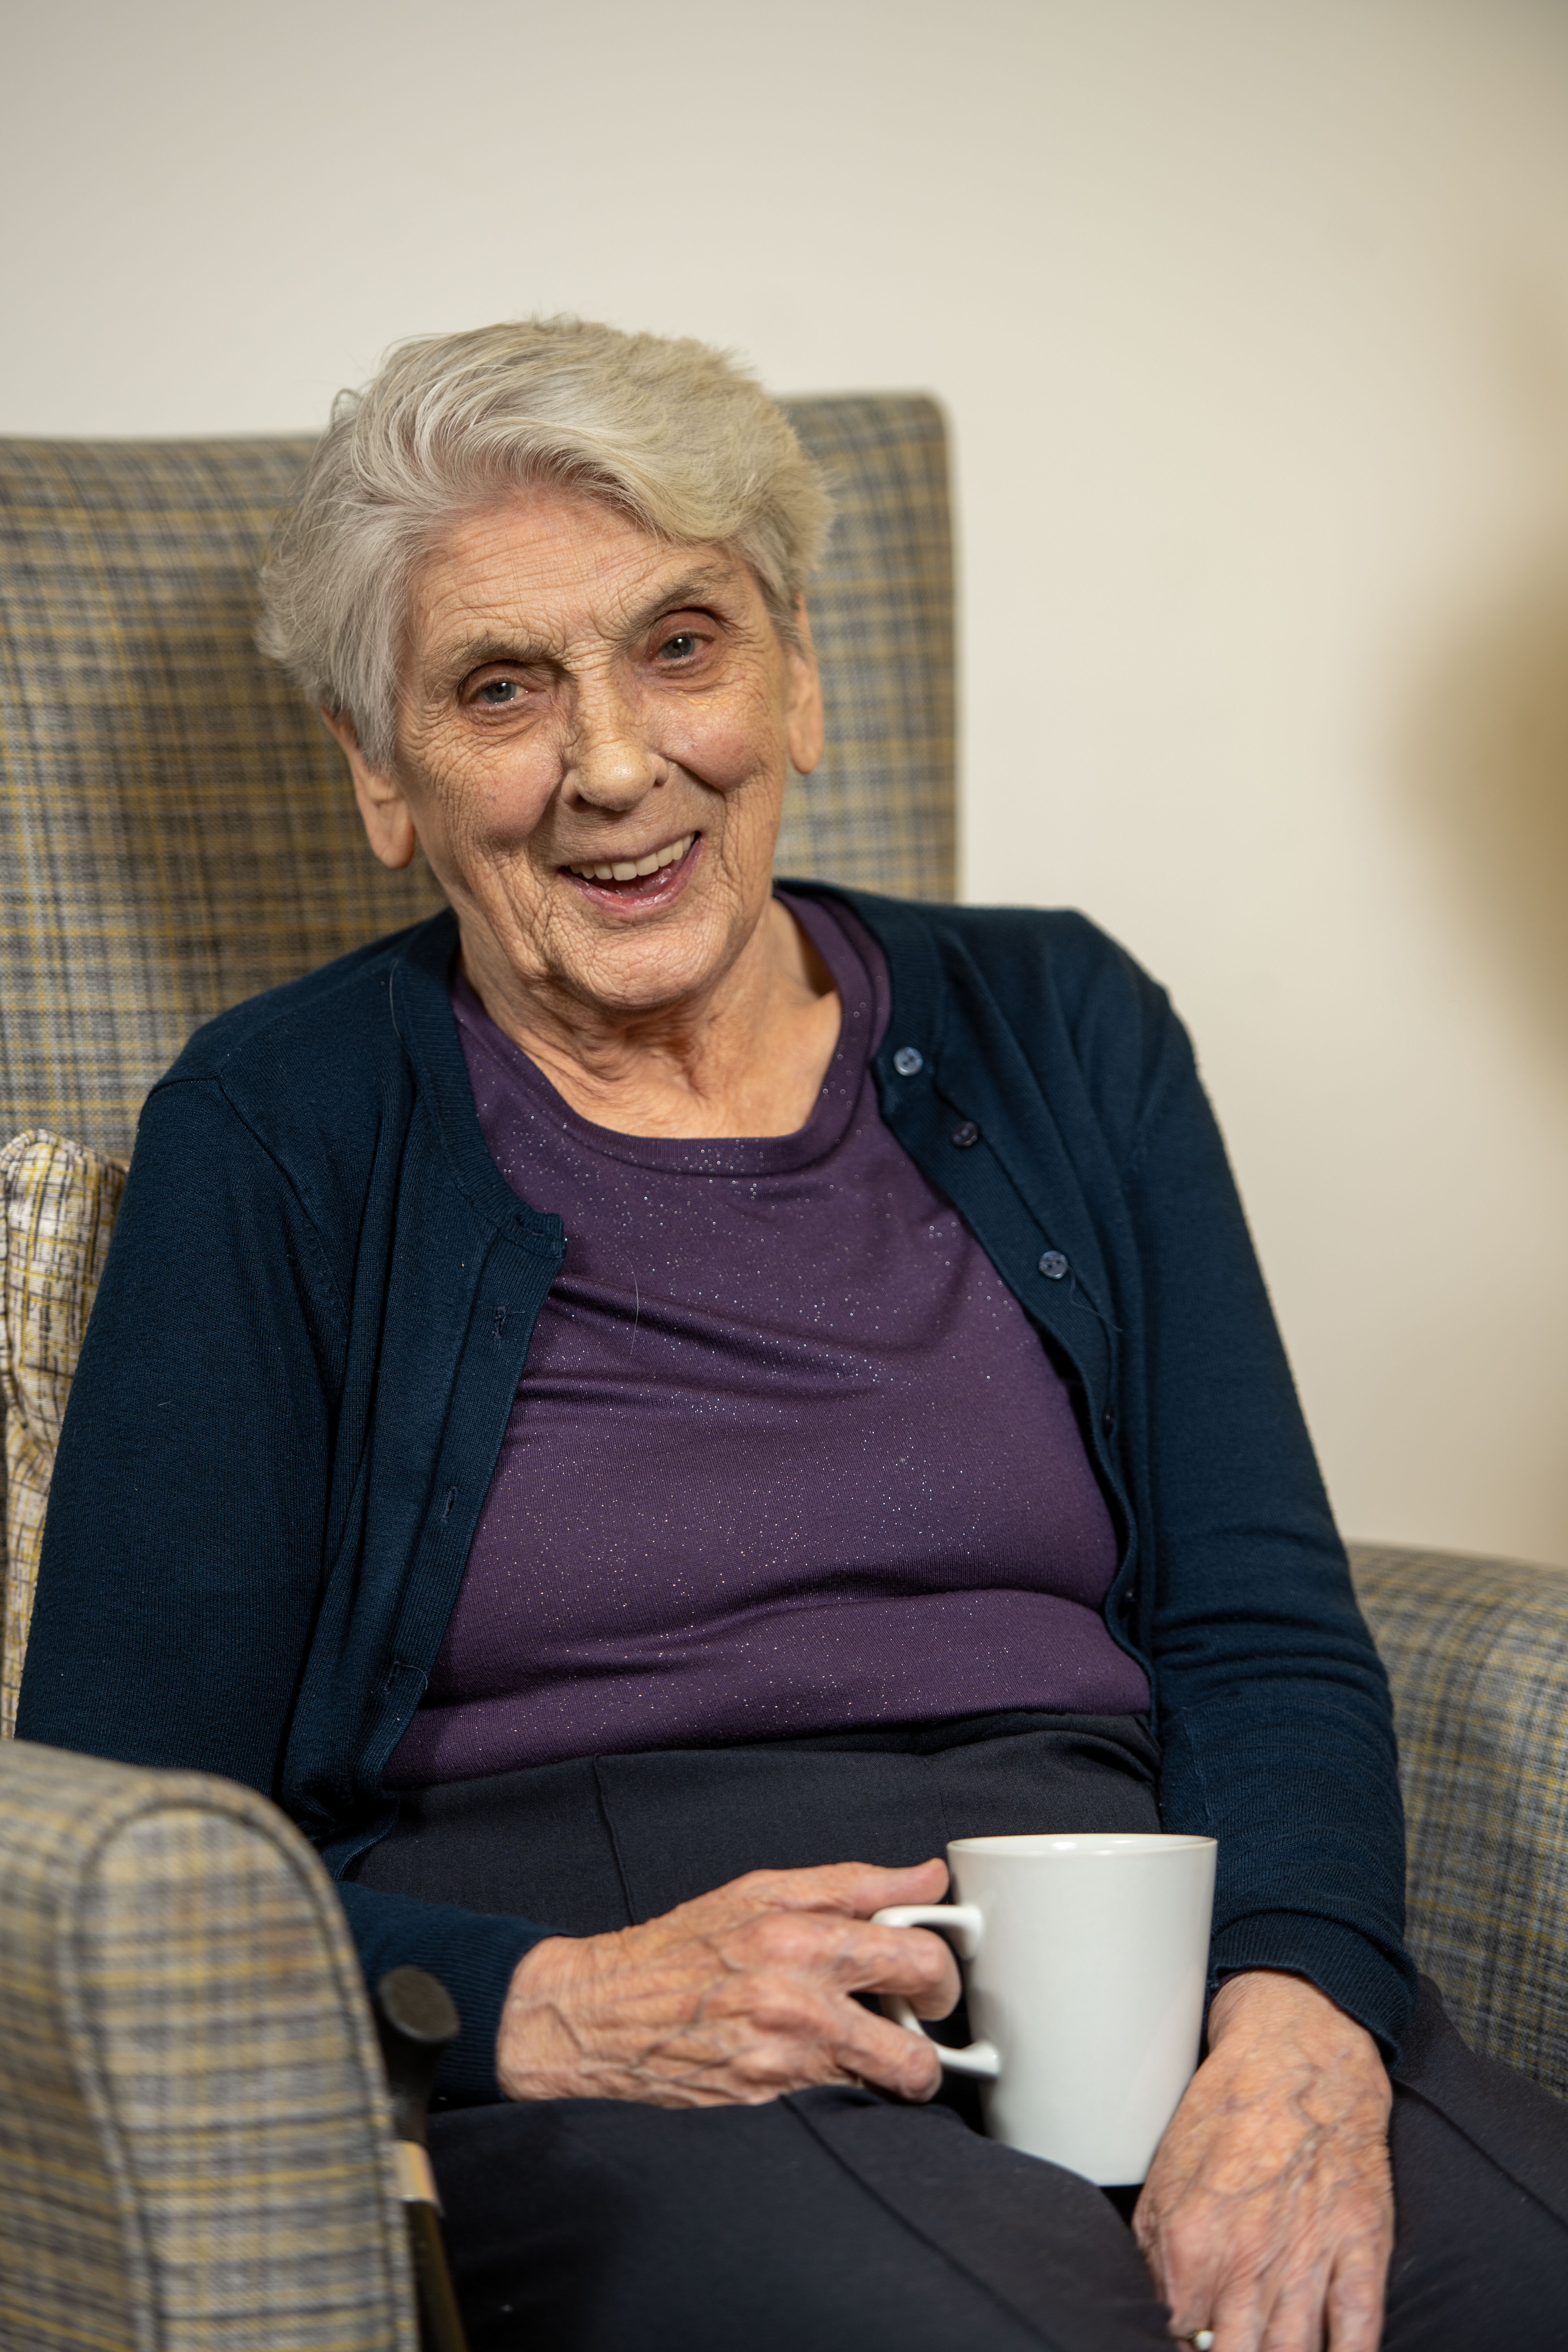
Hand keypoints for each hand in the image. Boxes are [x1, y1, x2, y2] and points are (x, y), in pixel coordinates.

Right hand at [495, 1858, 959, 2106]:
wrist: (603, 2015)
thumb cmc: (682, 1951)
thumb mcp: (762, 1892)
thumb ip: (854, 1883)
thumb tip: (928, 1875)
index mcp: (797, 1936)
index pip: (914, 1953)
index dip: (942, 1968)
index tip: (932, 1975)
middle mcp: (794, 2001)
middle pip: (914, 2037)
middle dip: (933, 2032)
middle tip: (916, 2022)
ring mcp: (782, 2062)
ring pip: (887, 2084)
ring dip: (894, 2074)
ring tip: (872, 2052)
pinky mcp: (767, 2107)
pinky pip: (840, 2109)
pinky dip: (846, 2094)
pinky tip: (823, 2071)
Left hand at [1133, 1970, 1392, 2351]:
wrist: (1298, 2053)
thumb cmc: (1230, 2111)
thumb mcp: (1166, 2175)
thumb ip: (1157, 2254)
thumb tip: (1165, 2315)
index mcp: (1190, 2241)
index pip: (1179, 2337)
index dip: (1185, 2344)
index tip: (1193, 2339)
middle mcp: (1248, 2259)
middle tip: (1232, 2343)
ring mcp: (1309, 2258)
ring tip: (1271, 2349)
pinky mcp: (1362, 2247)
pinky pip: (1359, 2334)